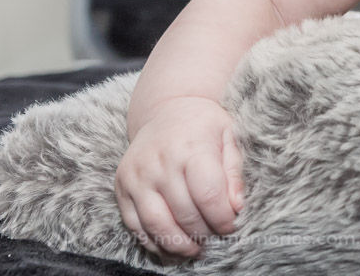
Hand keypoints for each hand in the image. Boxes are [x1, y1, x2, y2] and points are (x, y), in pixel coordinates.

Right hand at [115, 96, 243, 259]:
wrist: (168, 108)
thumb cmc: (204, 124)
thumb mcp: (229, 136)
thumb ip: (234, 172)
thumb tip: (237, 207)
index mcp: (191, 148)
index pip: (208, 195)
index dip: (222, 219)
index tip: (231, 227)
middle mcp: (160, 162)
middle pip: (184, 213)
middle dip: (203, 233)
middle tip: (214, 239)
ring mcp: (137, 176)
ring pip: (156, 224)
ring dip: (177, 245)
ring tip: (195, 250)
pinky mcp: (122, 186)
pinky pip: (134, 224)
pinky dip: (153, 242)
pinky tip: (170, 247)